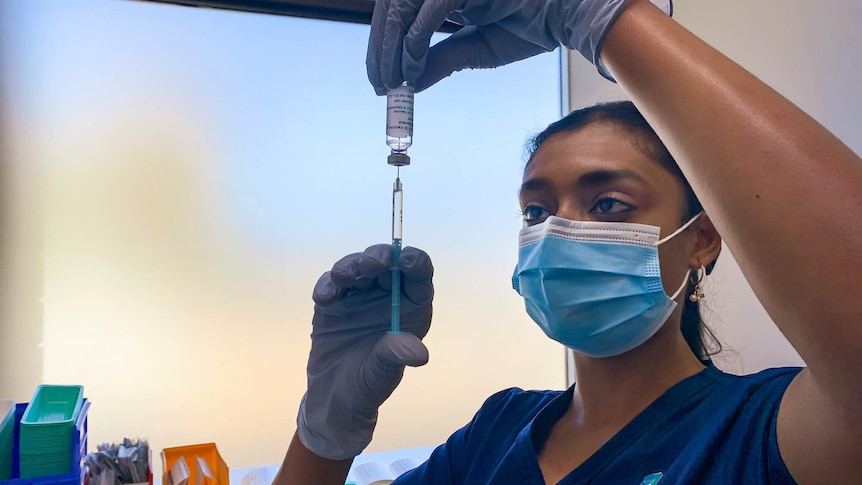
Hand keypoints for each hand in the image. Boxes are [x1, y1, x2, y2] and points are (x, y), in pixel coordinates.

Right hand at [296, 244, 433, 459]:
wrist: (333, 398)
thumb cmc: (368, 385)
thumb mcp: (383, 374)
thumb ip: (395, 356)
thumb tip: (419, 352)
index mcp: (410, 308)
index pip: (418, 276)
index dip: (414, 262)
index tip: (405, 259)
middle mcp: (387, 297)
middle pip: (387, 265)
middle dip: (379, 258)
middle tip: (370, 264)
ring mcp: (359, 296)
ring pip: (358, 267)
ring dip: (351, 266)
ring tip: (344, 276)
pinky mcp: (333, 301)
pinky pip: (331, 284)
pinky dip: (327, 285)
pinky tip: (325, 298)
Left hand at [366, 0, 671, 93]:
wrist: (573, 12)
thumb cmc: (534, 24)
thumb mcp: (477, 49)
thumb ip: (442, 60)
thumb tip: (409, 83)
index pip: (398, 12)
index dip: (383, 45)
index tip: (380, 79)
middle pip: (391, 7)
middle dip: (381, 50)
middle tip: (380, 86)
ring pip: (400, 8)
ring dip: (391, 49)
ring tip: (392, 82)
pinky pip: (426, 13)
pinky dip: (414, 43)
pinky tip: (412, 68)